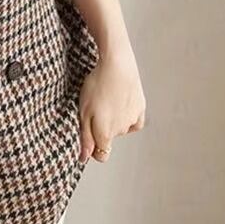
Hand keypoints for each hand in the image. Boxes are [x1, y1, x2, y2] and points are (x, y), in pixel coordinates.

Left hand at [78, 39, 145, 162]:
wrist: (117, 65)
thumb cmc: (96, 85)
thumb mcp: (83, 111)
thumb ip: (85, 137)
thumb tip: (84, 158)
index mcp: (105, 133)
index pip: (101, 155)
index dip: (92, 149)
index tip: (88, 138)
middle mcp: (121, 130)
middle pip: (109, 139)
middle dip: (100, 129)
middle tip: (94, 109)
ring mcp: (132, 119)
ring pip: (121, 128)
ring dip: (114, 120)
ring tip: (106, 101)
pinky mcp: (141, 108)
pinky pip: (134, 121)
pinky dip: (127, 117)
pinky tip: (121, 105)